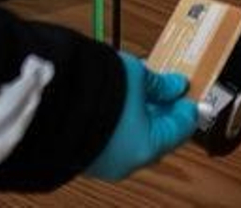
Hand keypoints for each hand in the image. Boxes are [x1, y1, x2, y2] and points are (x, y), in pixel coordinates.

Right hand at [85, 53, 196, 180]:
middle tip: (169, 88)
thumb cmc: (96, 92)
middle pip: (158, 135)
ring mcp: (103, 162)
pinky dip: (122, 122)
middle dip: (164, 111)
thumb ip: (161, 84)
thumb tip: (175, 85)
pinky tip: (122, 102)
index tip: (190, 91)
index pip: (181, 128)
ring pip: (134, 139)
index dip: (188, 105)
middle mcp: (126, 162)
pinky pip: (113, 140)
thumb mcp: (138, 77)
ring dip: (142, 115)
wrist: (49, 100)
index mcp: (147, 148)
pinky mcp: (84, 155)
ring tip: (145, 89)